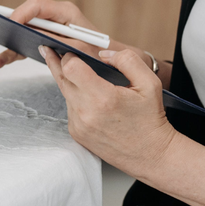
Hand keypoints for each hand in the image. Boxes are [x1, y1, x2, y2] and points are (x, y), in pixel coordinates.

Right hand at [0, 0, 105, 69]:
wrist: (112, 64)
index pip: (35, 6)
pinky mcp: (41, 42)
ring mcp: (44, 31)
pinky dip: (8, 54)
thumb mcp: (82, 49)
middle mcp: (51, 18)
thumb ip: (61, 44)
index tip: (8, 26)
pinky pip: (21, 46)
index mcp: (63, 12)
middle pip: (19, 18)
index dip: (19, 14)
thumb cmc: (101, 53)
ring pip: (16, 32)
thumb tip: (38, 42)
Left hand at [42, 45, 177, 179]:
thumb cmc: (151, 119)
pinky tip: (90, 100)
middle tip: (52, 50)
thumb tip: (103, 54)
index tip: (71, 51)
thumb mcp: (150, 83)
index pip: (70, 68)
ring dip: (71, 83)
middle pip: (61, 78)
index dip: (69, 55)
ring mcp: (79, 125)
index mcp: (103, 97)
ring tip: (80, 75)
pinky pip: (70, 109)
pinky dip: (76, 100)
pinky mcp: (77, 133)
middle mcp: (86, 112)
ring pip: (65, 93)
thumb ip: (127, 60)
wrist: (152, 155)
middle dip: (60, 63)